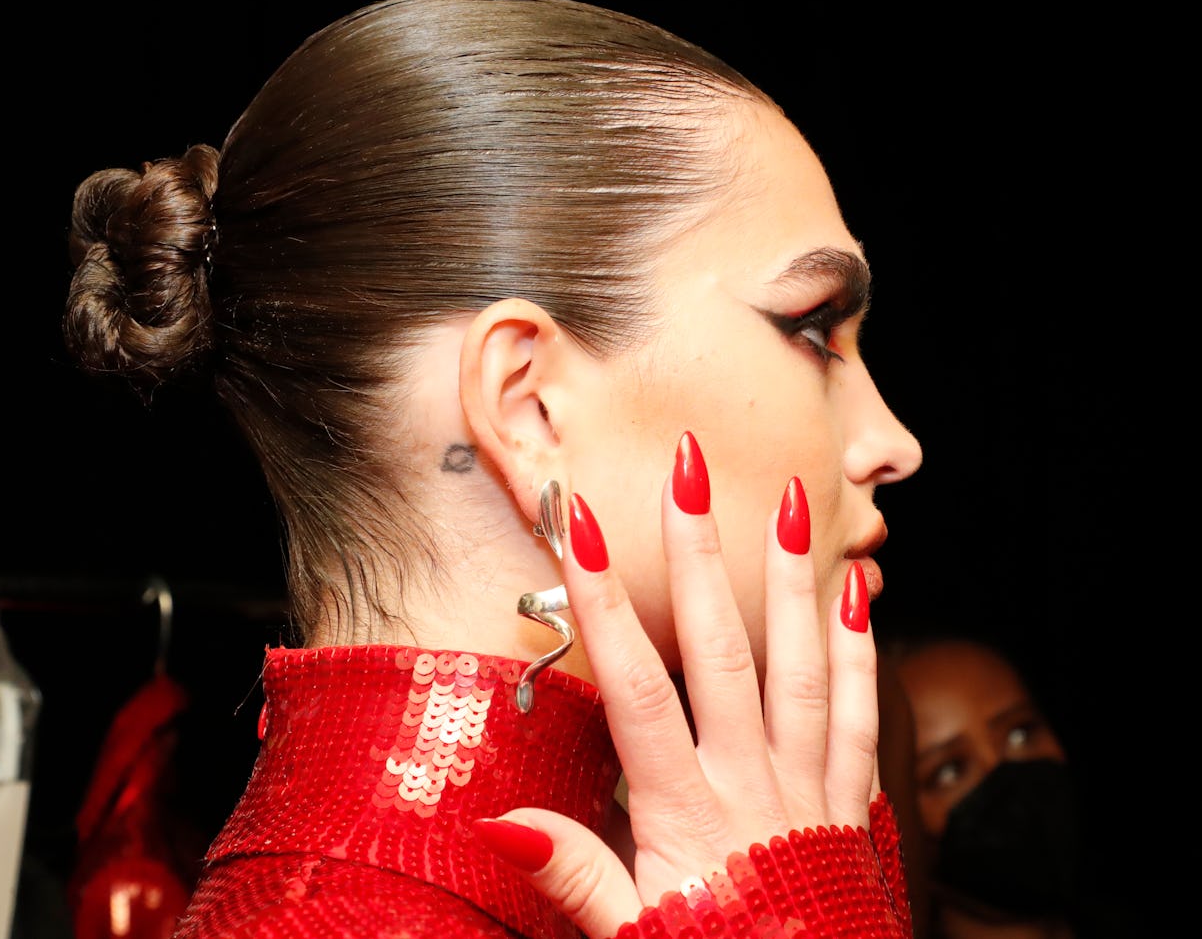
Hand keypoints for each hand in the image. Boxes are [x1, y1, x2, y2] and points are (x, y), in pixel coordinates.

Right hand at [472, 432, 879, 938]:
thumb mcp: (630, 934)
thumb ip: (574, 874)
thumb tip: (503, 821)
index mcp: (684, 811)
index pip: (637, 689)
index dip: (606, 603)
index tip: (583, 527)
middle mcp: (750, 782)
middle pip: (722, 653)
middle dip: (699, 556)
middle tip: (689, 472)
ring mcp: (807, 786)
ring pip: (800, 667)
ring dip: (791, 581)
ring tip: (789, 502)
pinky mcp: (849, 800)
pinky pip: (859, 714)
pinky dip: (859, 649)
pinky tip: (858, 591)